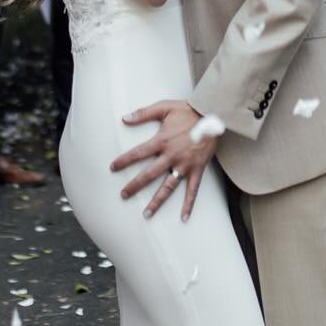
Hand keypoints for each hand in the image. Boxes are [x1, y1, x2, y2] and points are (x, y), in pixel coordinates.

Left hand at [110, 98, 216, 220]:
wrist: (212, 114)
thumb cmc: (187, 110)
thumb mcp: (164, 107)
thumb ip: (143, 113)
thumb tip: (124, 118)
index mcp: (162, 141)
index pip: (138, 153)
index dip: (124, 160)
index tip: (112, 168)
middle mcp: (172, 155)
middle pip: (149, 174)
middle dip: (135, 186)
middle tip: (123, 195)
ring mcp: (185, 165)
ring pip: (168, 187)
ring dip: (157, 201)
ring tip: (147, 214)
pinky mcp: (198, 169)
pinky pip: (193, 190)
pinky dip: (189, 204)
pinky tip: (184, 218)